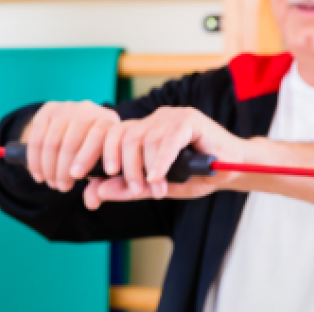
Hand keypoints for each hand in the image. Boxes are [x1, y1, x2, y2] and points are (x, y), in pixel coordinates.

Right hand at [21, 101, 121, 191]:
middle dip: (63, 169)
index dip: (86, 158)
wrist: (79, 126)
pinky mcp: (47, 111)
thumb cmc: (94, 151)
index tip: (77, 177)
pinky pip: (36, 138)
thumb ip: (99, 184)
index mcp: (108, 122)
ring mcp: (66, 108)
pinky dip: (34, 160)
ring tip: (51, 183)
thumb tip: (91, 203)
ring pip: (51, 142)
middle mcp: (88, 110)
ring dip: (48, 168)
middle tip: (62, 187)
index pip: (98, 137)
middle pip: (71, 142)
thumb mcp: (102, 165)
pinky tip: (38, 174)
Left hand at [85, 107, 246, 209]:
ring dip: (146, 168)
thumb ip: (127, 188)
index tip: (80, 175)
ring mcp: (171, 116)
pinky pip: (168, 139)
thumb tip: (95, 192)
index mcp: (140, 130)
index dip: (93, 155)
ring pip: (144, 139)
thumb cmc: (195, 176)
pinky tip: (158, 177)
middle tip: (134, 190)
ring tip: (155, 189)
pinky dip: (160, 160)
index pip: (108, 136)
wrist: (232, 169)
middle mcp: (153, 120)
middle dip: (123, 167)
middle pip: (122, 137)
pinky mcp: (190, 119)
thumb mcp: (155, 187)